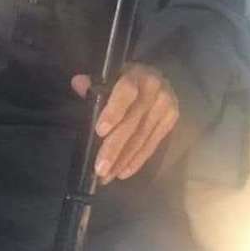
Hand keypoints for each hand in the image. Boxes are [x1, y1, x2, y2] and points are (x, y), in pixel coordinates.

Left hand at [71, 63, 178, 184]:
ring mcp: (165, 107)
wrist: (159, 76)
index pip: (126, 92)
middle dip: (115, 148)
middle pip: (133, 123)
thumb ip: (95, 82)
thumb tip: (78, 84)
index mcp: (136, 75)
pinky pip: (152, 144)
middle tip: (100, 169)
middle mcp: (154, 91)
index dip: (114, 111)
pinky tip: (123, 172)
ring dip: (123, 160)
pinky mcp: (171, 121)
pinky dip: (137, 160)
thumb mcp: (112, 75)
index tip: (100, 131)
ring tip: (107, 176)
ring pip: (141, 138)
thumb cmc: (127, 78)